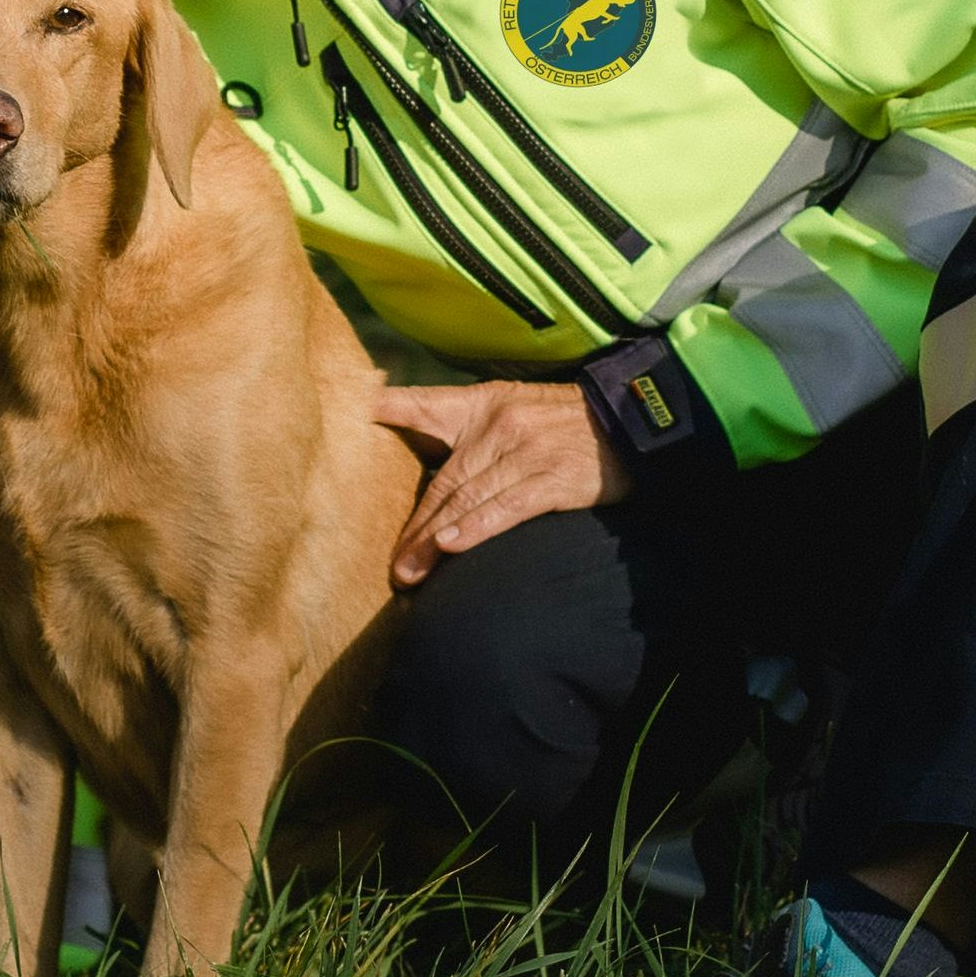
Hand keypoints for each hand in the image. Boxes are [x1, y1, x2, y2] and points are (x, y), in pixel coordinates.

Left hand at [373, 381, 628, 588]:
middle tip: (393, 565)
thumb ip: (456, 423)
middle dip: (414, 525)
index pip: (421, 405)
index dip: (384, 410)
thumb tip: (408, 447)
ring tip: (410, 572)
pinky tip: (452, 543)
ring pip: (468, 498)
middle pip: (444, 481)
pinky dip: (478, 526)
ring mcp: (526, 452)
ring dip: (435, 539)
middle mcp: (498, 426)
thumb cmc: (558, 419)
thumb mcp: (505, 404)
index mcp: (479, 405)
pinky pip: (508, 506)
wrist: (627, 420)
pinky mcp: (554, 478)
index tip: (349, 419)